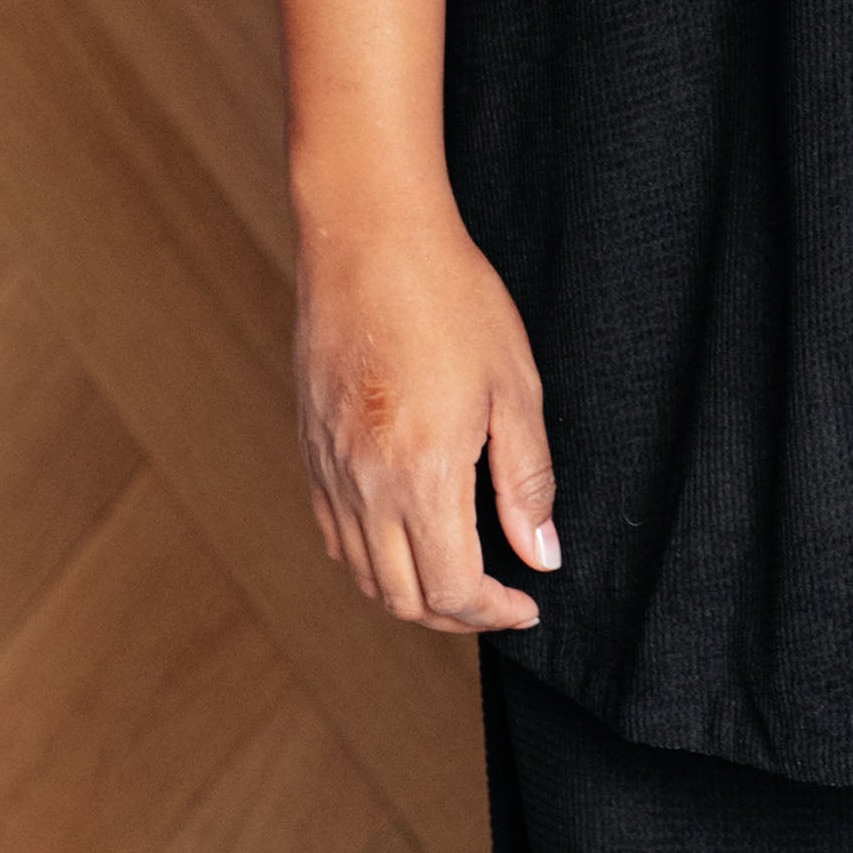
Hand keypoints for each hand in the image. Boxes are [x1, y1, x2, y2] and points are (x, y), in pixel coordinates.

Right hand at [291, 188, 558, 633]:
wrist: (369, 237)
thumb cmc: (451, 300)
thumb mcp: (514, 389)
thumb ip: (527, 482)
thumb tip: (541, 556)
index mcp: (422, 474)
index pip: (451, 589)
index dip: (494, 613)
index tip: (527, 603)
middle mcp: (365, 484)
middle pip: (402, 597)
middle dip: (456, 615)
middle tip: (498, 599)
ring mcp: (329, 468)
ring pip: (362, 572)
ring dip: (411, 594)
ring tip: (457, 578)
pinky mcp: (311, 447)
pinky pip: (334, 532)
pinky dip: (371, 558)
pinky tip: (405, 539)